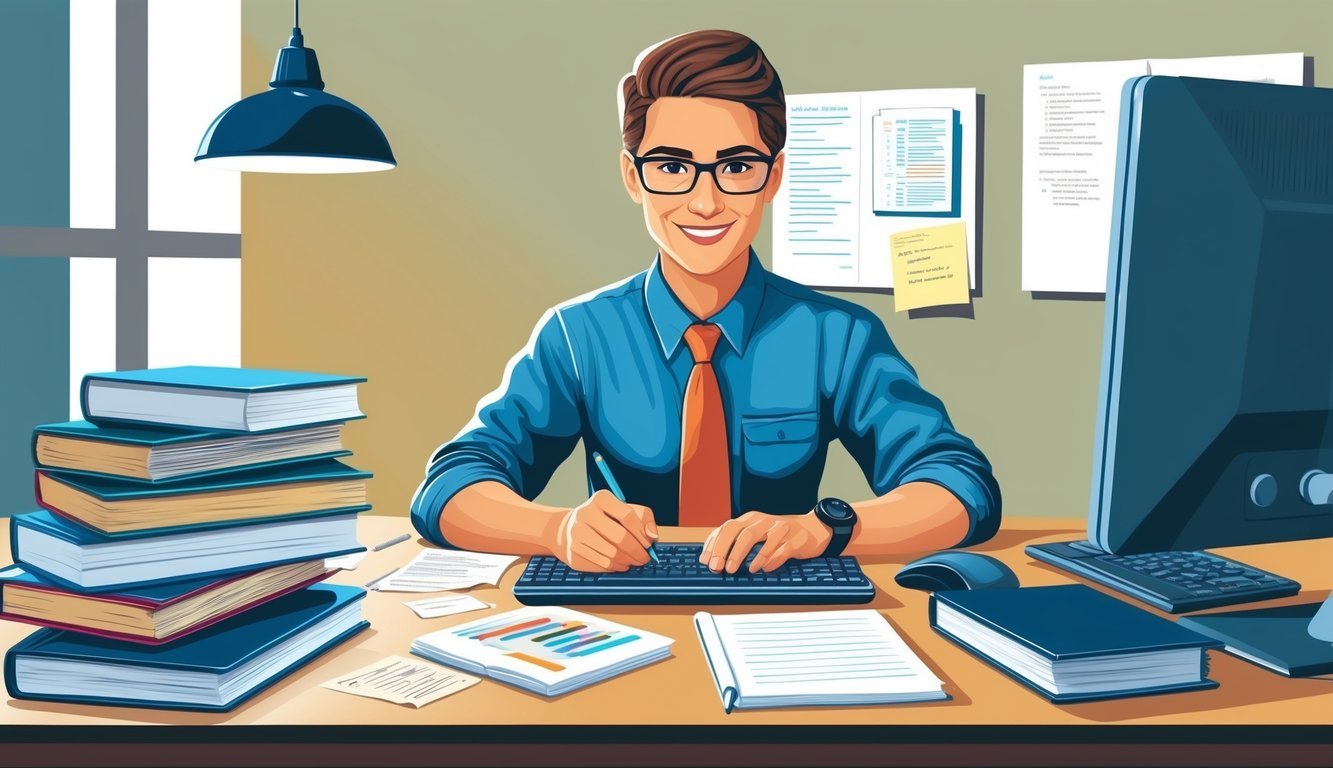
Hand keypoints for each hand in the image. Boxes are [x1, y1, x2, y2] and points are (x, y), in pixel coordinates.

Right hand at [550, 490, 657, 571]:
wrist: (573, 528)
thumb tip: (652, 536)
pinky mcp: (574, 550)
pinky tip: (621, 564)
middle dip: (638, 551)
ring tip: (634, 561)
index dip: (642, 532)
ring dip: (629, 561)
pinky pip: (602, 564)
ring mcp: (576, 532)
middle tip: (645, 558)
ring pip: (612, 554)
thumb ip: (644, 518)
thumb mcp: (627, 510)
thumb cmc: (607, 519)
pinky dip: (616, 567)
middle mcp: (585, 513)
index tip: (648, 543)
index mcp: (601, 498)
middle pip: (620, 537)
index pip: (627, 515)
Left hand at [699, 511, 831, 572]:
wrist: (814, 529)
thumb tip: (713, 560)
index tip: (705, 561)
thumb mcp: (758, 535)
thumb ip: (738, 543)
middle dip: (724, 548)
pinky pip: (779, 547)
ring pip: (754, 535)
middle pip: (737, 530)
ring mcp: (778, 527)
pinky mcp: (794, 538)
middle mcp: (762, 521)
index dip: (714, 544)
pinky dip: (768, 559)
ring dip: (741, 553)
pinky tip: (761, 568)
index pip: (726, 528)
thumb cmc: (780, 536)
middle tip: (717, 566)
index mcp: (750, 519)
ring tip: (734, 569)